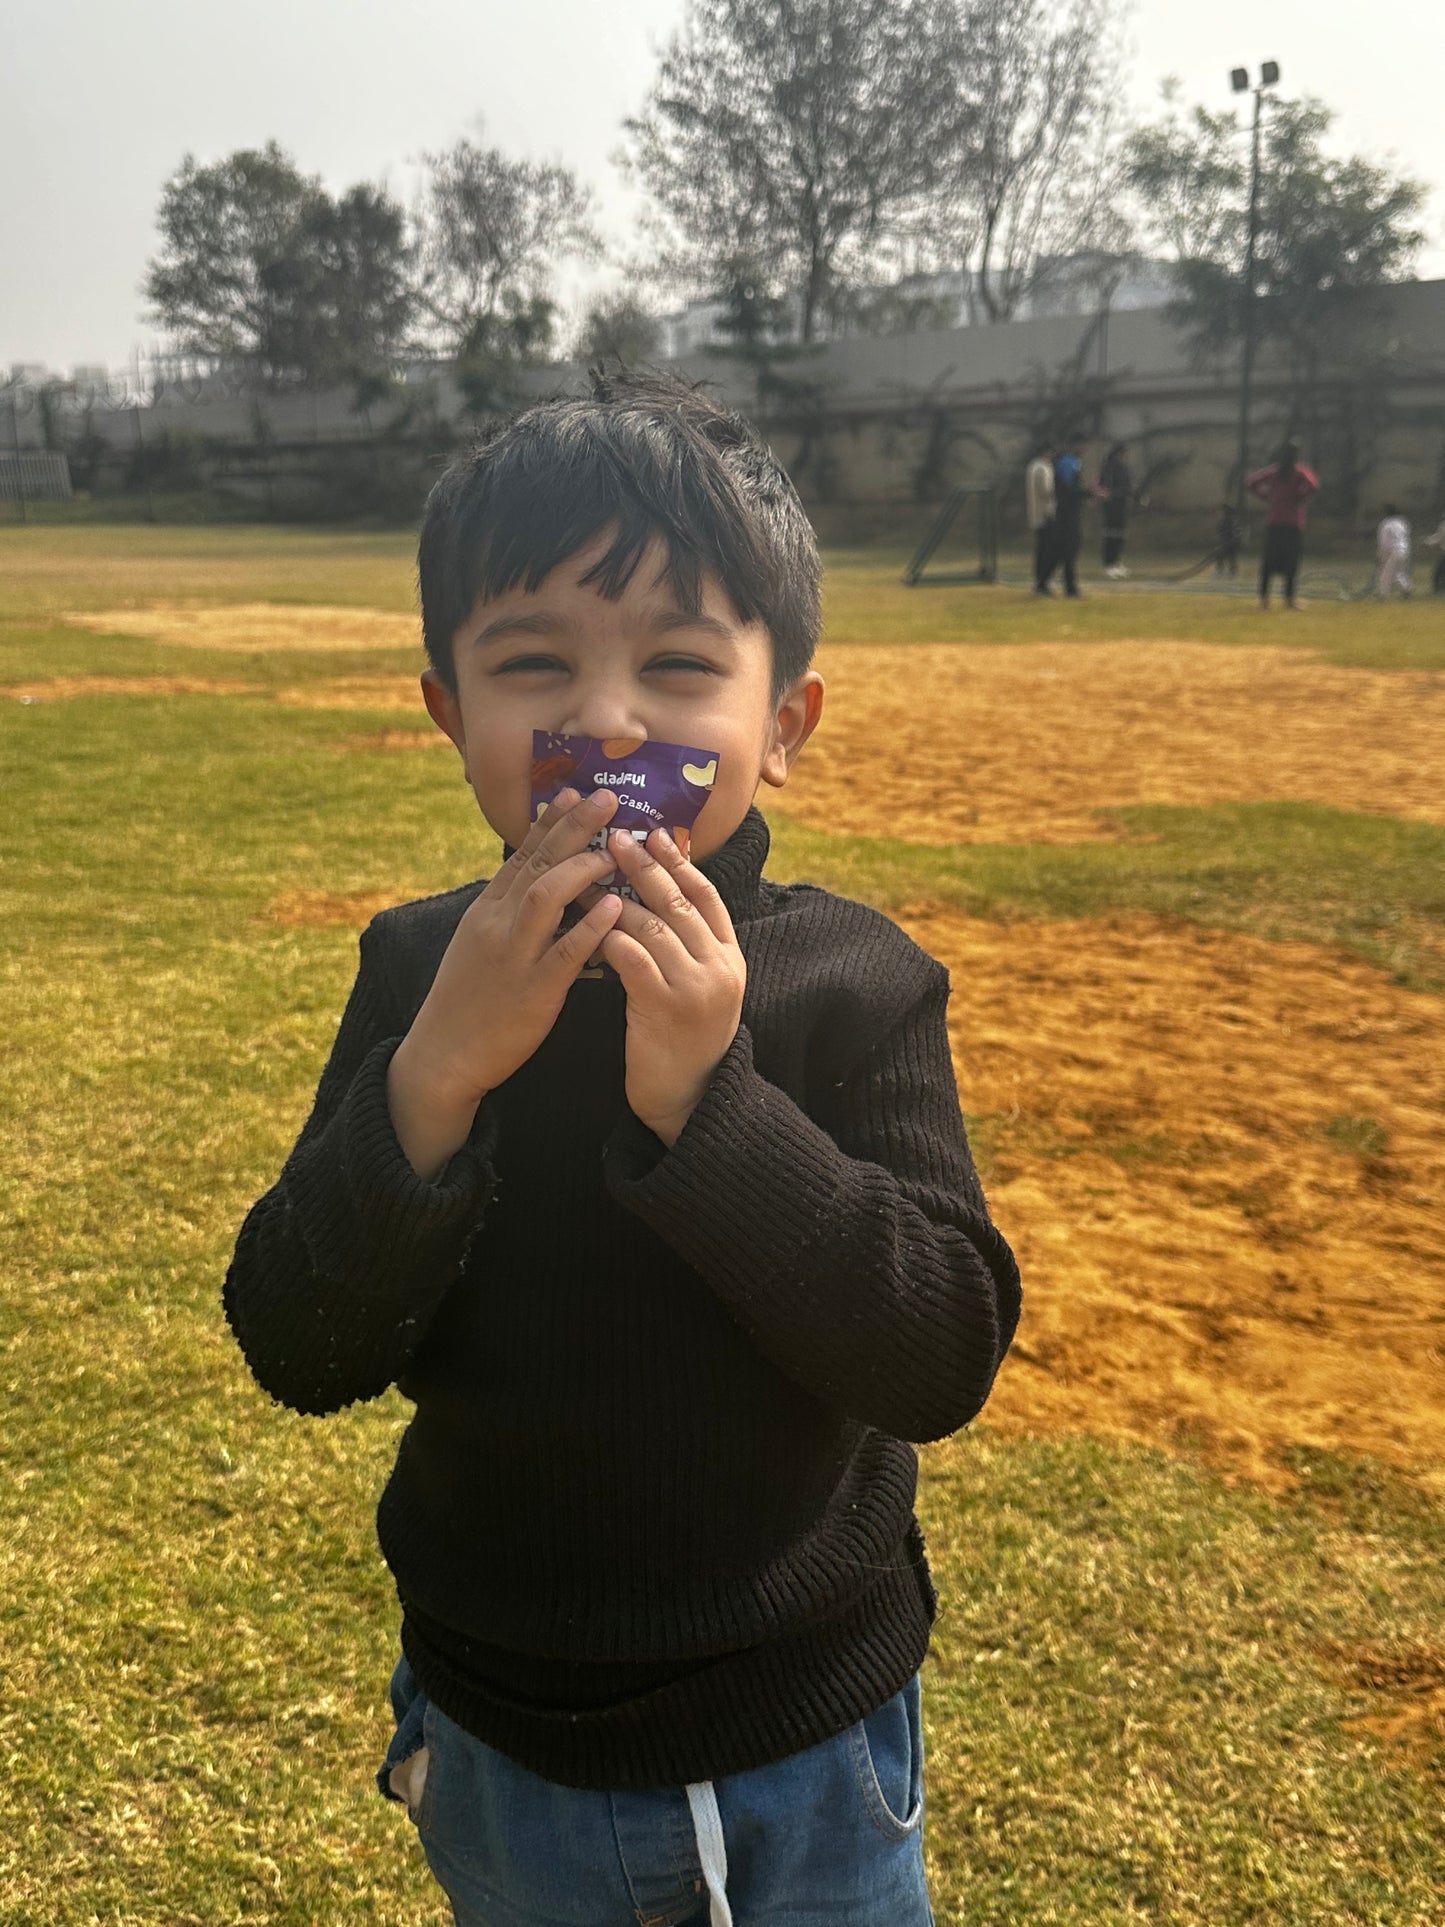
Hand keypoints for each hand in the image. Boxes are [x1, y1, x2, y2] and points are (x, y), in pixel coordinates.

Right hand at [394, 787, 623, 1110]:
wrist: (444, 1054)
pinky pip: (566, 952)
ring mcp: (513, 956)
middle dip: (573, 827)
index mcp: (486, 911)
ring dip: (583, 868)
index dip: (550, 823)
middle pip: (537, 864)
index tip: (573, 792)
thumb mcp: (478, 945)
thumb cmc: (468, 1001)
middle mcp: (497, 924)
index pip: (520, 855)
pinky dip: (592, 927)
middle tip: (607, 798)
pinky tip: (617, 907)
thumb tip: (538, 884)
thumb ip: (507, 914)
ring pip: (547, 897)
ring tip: (615, 850)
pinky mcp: (533, 991)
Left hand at [599, 828, 746, 1146]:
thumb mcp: (701, 989)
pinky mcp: (664, 1008)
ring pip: (652, 925)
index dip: (681, 863)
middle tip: (616, 836)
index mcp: (729, 957)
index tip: (656, 834)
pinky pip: (632, 958)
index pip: (707, 896)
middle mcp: (718, 967)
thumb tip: (661, 899)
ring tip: (586, 875)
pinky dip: (608, 935)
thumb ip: (689, 948)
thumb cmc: (684, 1041)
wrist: (689, 1100)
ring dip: (615, 897)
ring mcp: (693, 987)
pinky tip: (587, 922)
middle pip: (678, 902)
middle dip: (645, 865)